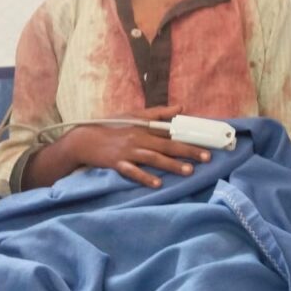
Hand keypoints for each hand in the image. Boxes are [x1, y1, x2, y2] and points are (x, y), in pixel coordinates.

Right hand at [61, 105, 210, 187]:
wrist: (83, 140)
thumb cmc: (111, 126)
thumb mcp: (134, 115)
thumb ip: (159, 112)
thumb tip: (181, 106)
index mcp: (144, 127)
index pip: (172, 132)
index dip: (190, 137)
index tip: (207, 142)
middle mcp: (139, 138)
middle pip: (167, 145)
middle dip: (188, 152)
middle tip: (206, 158)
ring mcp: (128, 151)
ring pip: (154, 158)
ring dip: (172, 165)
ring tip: (189, 171)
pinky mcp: (118, 163)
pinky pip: (133, 171)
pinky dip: (145, 177)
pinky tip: (158, 184)